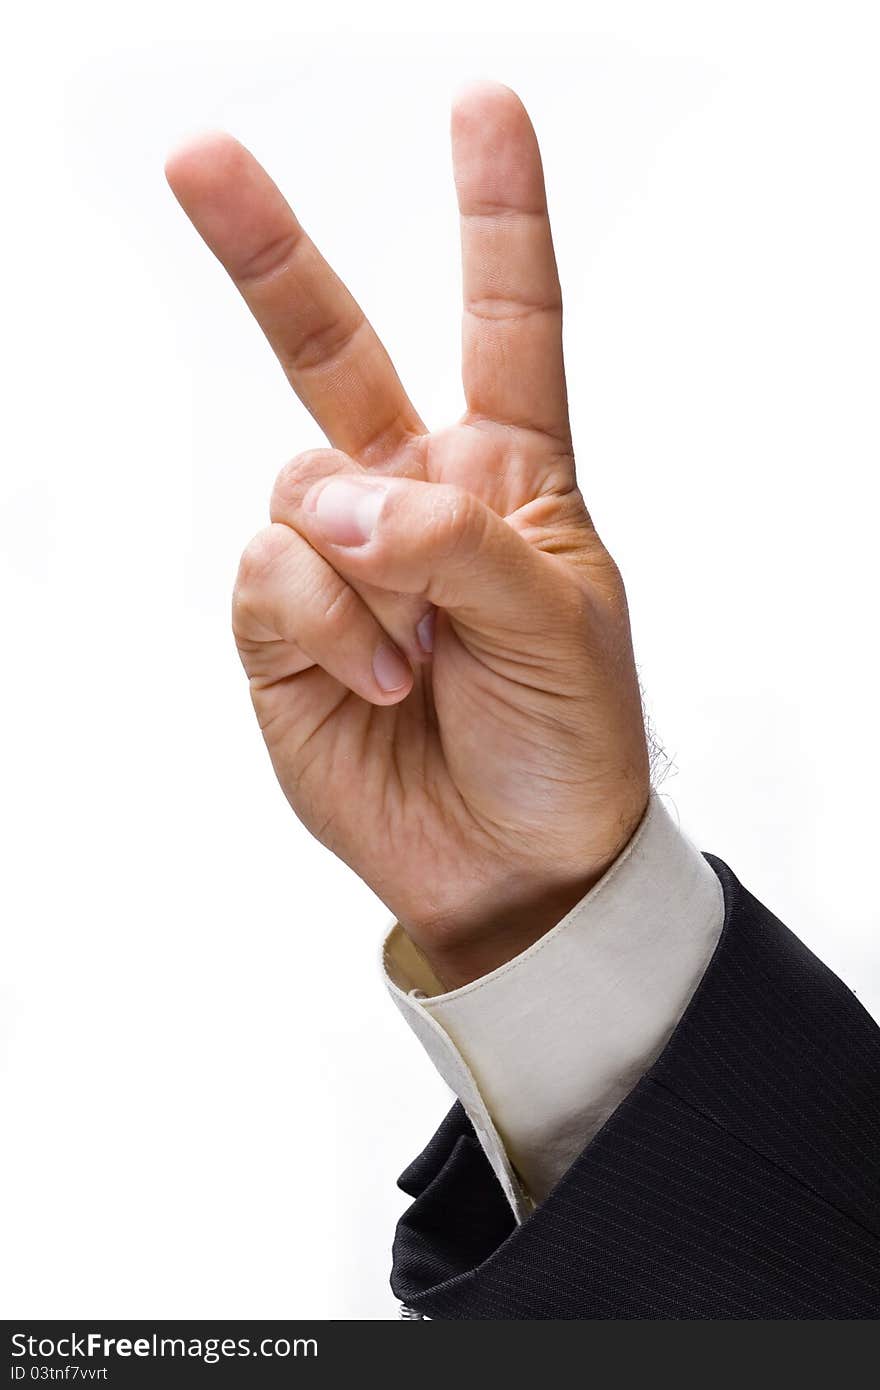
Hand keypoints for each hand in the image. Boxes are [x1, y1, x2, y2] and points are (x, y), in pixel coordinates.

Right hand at [166, 83, 648, 987]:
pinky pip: (264, 571)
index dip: (495, 216)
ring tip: (414, 659)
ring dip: (357, 570)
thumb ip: (459, 538)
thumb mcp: (562, 625)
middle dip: (265, 254)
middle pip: (327, 348)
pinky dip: (319, 623)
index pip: (506, 323)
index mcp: (507, 475)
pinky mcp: (279, 626)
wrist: (511, 864)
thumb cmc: (565, 742)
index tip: (484, 108)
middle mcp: (410, 497)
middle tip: (198, 160)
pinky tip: (370, 679)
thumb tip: (338, 499)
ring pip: (296, 486)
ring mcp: (337, 560)